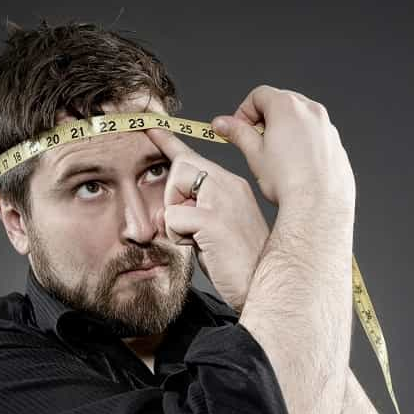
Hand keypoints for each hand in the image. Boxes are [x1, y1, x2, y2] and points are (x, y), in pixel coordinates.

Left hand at [145, 127, 270, 312]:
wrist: (262, 286)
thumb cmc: (237, 265)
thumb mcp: (213, 232)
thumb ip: (192, 215)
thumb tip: (165, 213)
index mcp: (232, 186)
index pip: (195, 156)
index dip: (169, 142)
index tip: (151, 127)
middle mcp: (230, 185)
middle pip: (181, 165)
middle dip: (173, 195)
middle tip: (189, 224)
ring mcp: (224, 200)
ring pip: (175, 185)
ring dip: (176, 215)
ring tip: (198, 237)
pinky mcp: (214, 220)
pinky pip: (174, 216)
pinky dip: (178, 235)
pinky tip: (200, 246)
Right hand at [211, 85, 355, 208]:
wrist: (318, 204)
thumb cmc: (289, 182)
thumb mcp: (254, 154)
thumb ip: (237, 133)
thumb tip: (223, 124)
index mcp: (287, 107)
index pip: (259, 95)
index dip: (244, 111)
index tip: (238, 128)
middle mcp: (311, 110)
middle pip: (281, 102)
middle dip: (264, 119)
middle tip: (254, 143)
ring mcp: (326, 126)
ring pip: (300, 119)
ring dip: (284, 131)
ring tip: (275, 158)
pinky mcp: (335, 143)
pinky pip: (315, 135)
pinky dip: (302, 143)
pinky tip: (294, 166)